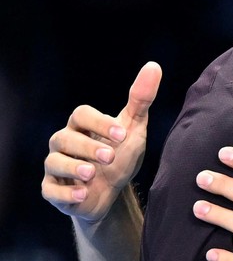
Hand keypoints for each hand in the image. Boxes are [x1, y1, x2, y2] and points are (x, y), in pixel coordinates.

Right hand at [41, 62, 160, 222]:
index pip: (81, 114)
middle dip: (88, 147)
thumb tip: (153, 66)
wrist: (111, 193)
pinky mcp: (52, 190)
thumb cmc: (119, 155)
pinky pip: (50, 190)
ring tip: (90, 174)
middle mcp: (63, 142)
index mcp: (81, 125)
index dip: (100, 123)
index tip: (122, 135)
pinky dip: (65, 193)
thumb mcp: (133, 128)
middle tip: (110, 157)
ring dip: (72, 167)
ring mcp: (55, 166)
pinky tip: (82, 193)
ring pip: (54, 162)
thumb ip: (141, 99)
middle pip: (65, 138)